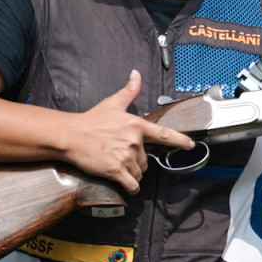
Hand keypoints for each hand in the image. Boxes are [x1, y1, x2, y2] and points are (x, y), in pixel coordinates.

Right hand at [63, 70, 194, 193]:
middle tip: (122, 155)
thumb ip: (129, 91)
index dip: (180, 141)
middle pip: (147, 160)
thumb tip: (136, 74)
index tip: (191, 145)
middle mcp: (134, 142)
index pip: (165, 134)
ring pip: (139, 173)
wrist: (71, 136)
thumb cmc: (91, 120)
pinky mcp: (115, 171)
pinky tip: (126, 185)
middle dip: (138, 161)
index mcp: (137, 125)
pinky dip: (131, 187)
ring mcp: (126, 157)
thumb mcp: (113, 103)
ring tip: (118, 165)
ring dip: (132, 173)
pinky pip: (131, 184)